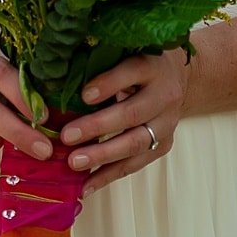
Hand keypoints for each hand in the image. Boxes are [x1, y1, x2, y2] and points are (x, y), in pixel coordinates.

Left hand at [59, 49, 189, 191]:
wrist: (177, 77)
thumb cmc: (139, 62)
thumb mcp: (127, 53)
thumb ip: (101, 62)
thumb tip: (59, 78)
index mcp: (151, 66)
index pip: (131, 73)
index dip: (108, 84)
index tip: (84, 95)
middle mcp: (164, 95)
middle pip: (131, 114)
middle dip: (97, 127)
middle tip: (66, 137)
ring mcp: (166, 124)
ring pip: (135, 143)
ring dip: (102, 156)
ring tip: (74, 163)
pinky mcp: (163, 145)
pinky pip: (135, 164)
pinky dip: (109, 175)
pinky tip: (87, 184)